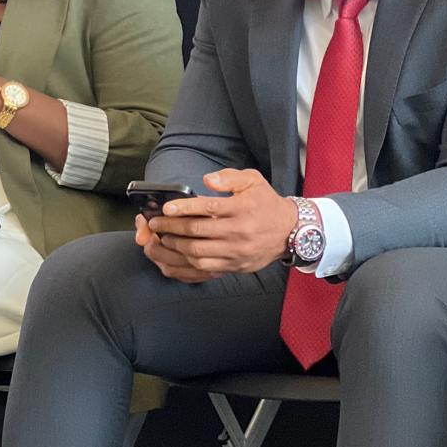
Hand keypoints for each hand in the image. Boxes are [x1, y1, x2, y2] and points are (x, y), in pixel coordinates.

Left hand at [143, 169, 297, 279]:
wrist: (290, 231)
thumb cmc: (266, 203)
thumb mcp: (253, 180)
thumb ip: (228, 177)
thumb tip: (206, 180)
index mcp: (242, 208)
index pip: (207, 208)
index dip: (183, 208)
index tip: (166, 208)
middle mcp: (239, 232)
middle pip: (197, 232)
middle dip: (171, 228)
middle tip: (156, 224)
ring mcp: (237, 252)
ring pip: (199, 253)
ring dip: (177, 247)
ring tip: (164, 239)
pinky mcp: (236, 265)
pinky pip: (206, 269)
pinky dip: (188, 263)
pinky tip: (179, 254)